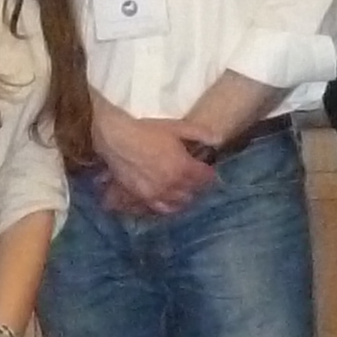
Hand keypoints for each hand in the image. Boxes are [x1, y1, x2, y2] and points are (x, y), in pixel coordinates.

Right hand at [90, 108, 214, 219]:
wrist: (117, 139)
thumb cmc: (147, 131)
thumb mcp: (177, 127)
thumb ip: (200, 133)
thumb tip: (219, 140)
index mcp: (184, 168)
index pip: (206, 179)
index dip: (209, 174)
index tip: (208, 170)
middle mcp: (173, 185)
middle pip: (194, 193)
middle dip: (197, 187)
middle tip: (196, 180)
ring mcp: (158, 194)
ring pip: (179, 204)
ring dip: (184, 198)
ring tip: (183, 191)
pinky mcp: (144, 198)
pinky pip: (161, 209)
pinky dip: (168, 206)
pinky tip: (168, 199)